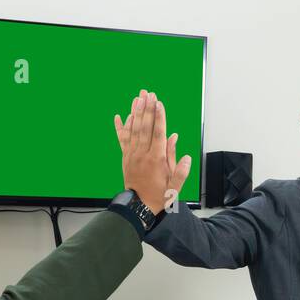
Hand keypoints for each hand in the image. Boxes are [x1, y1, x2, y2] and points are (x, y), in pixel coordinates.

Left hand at [114, 89, 191, 216]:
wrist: (139, 206)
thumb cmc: (159, 195)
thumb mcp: (174, 184)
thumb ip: (179, 165)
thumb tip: (178, 142)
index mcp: (156, 160)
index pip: (158, 134)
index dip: (159, 117)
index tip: (159, 103)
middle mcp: (143, 154)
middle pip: (145, 127)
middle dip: (147, 109)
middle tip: (148, 93)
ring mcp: (132, 155)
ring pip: (133, 130)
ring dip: (135, 113)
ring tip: (137, 98)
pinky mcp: (125, 158)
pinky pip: (122, 140)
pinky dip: (121, 127)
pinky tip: (120, 116)